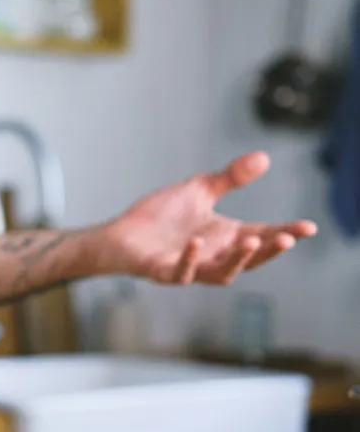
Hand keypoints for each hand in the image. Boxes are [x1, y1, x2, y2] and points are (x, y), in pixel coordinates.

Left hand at [103, 151, 317, 285]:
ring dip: (238, 260)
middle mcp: (212, 256)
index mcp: (225, 238)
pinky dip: (189, 259)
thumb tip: (265, 158)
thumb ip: (230, 178)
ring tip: (252, 240)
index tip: (309, 227)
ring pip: (222, 274)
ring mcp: (190, 268)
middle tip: (288, 238)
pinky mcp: (163, 272)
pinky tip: (196, 241)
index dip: (286, 233)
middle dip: (270, 250)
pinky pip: (181, 272)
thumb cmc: (161, 216)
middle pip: (250, 260)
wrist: (121, 233)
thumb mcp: (200, 190)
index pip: (263, 236)